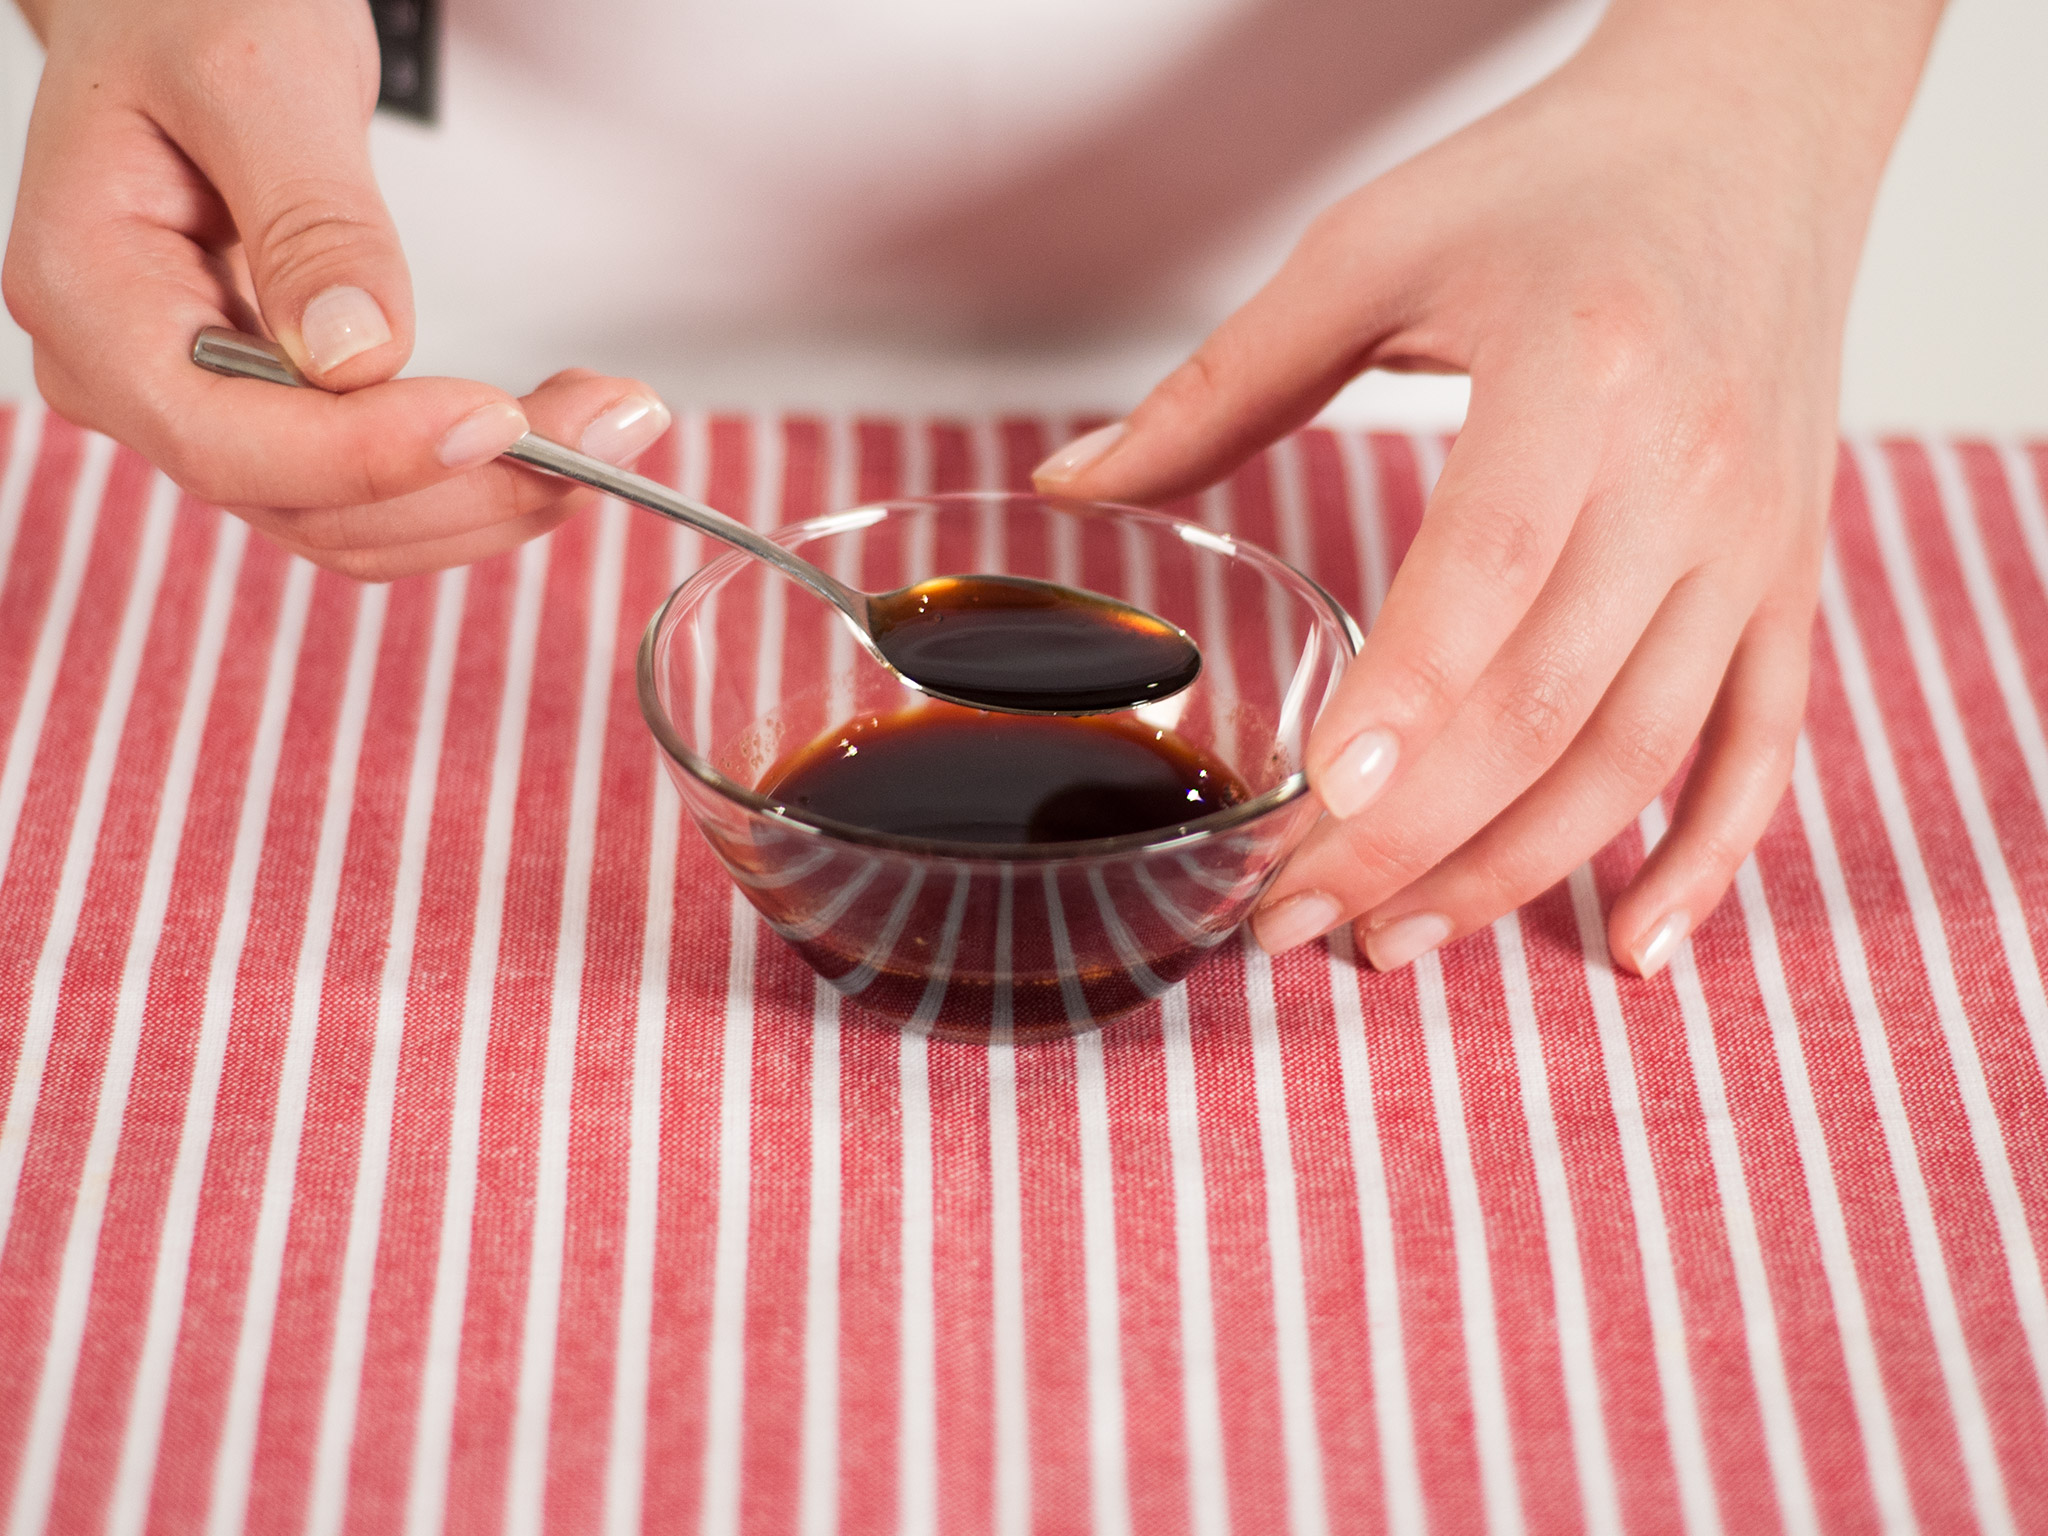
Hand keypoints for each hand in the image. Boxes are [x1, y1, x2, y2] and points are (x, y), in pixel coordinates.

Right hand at [3, 0, 669, 580]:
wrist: (174, 7)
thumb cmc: (191, 11)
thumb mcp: (258, 78)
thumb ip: (308, 218)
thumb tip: (355, 354)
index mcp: (89, 301)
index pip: (227, 443)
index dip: (372, 456)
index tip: (502, 424)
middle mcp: (128, 381)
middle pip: (310, 504)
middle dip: (473, 483)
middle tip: (613, 428)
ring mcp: (197, 408)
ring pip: (356, 520)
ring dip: (494, 494)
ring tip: (609, 428)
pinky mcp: (267, 415)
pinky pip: (371, 487)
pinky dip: (472, 475)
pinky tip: (554, 432)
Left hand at [1034, 0, 1941, 976]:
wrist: (1749, 137)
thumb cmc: (1550, 184)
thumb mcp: (1370, 249)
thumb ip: (1220, 387)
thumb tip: (1069, 489)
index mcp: (1580, 374)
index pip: (1490, 572)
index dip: (1408, 703)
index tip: (1320, 809)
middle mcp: (1689, 471)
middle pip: (1551, 703)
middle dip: (1413, 839)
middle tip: (1288, 920)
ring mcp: (1754, 539)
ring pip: (1641, 753)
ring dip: (1516, 874)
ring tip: (1391, 943)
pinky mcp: (1787, 576)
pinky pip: (1761, 744)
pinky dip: (1705, 858)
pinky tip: (1631, 946)